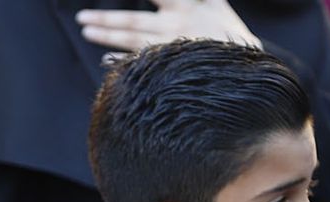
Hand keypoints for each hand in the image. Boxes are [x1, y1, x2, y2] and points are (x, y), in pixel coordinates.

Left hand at [75, 0, 259, 51]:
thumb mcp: (215, 2)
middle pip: (134, 21)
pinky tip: (106, 61)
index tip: (107, 6)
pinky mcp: (172, 66)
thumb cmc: (229, 32)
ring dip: (108, 36)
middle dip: (107, 19)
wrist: (247, 67)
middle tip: (82, 19)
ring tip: (87, 32)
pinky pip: (143, 63)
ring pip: (134, 41)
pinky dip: (124, 62)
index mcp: (186, 7)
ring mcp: (172, 48)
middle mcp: (176, 27)